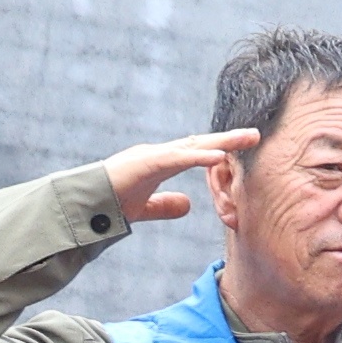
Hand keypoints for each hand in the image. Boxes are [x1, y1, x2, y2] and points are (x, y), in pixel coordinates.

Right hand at [104, 128, 260, 223]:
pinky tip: (219, 155)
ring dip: (222, 141)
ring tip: (248, 138)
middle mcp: (159, 154)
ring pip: (193, 145)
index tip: (243, 146)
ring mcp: (152, 155)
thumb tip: (187, 205)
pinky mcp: (145, 162)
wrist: (85, 207)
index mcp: (161, 163)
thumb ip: (164, 205)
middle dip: (228, 139)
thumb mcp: (145, 207)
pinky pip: (177, 157)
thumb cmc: (110, 205)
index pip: (196, 152)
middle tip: (256, 134)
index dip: (219, 148)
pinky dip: (198, 156)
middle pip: (200, 143)